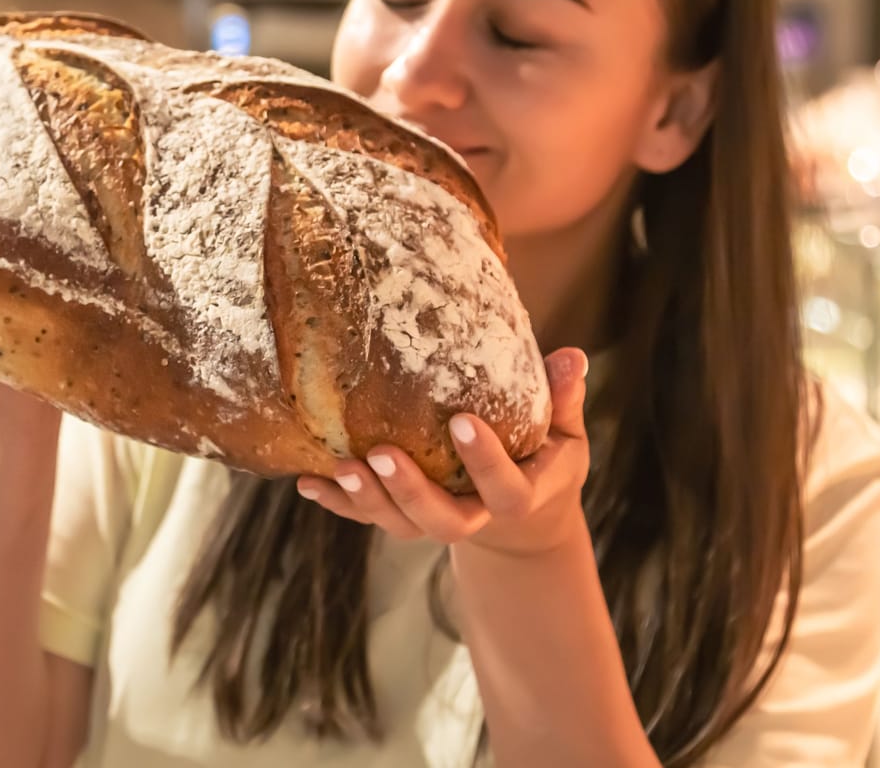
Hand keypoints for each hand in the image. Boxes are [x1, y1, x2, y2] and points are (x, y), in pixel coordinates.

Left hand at [296, 348, 591, 557]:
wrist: (520, 518)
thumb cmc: (542, 457)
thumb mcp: (564, 434)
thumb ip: (563, 400)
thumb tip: (572, 355)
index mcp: (518, 496)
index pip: (505, 488)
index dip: (484, 461)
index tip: (461, 421)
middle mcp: (475, 516)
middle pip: (444, 520)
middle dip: (410, 490)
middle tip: (381, 454)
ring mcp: (433, 521)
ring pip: (399, 524)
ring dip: (366, 498)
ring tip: (339, 466)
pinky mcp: (401, 517)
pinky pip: (366, 515)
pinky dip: (337, 500)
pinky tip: (307, 481)